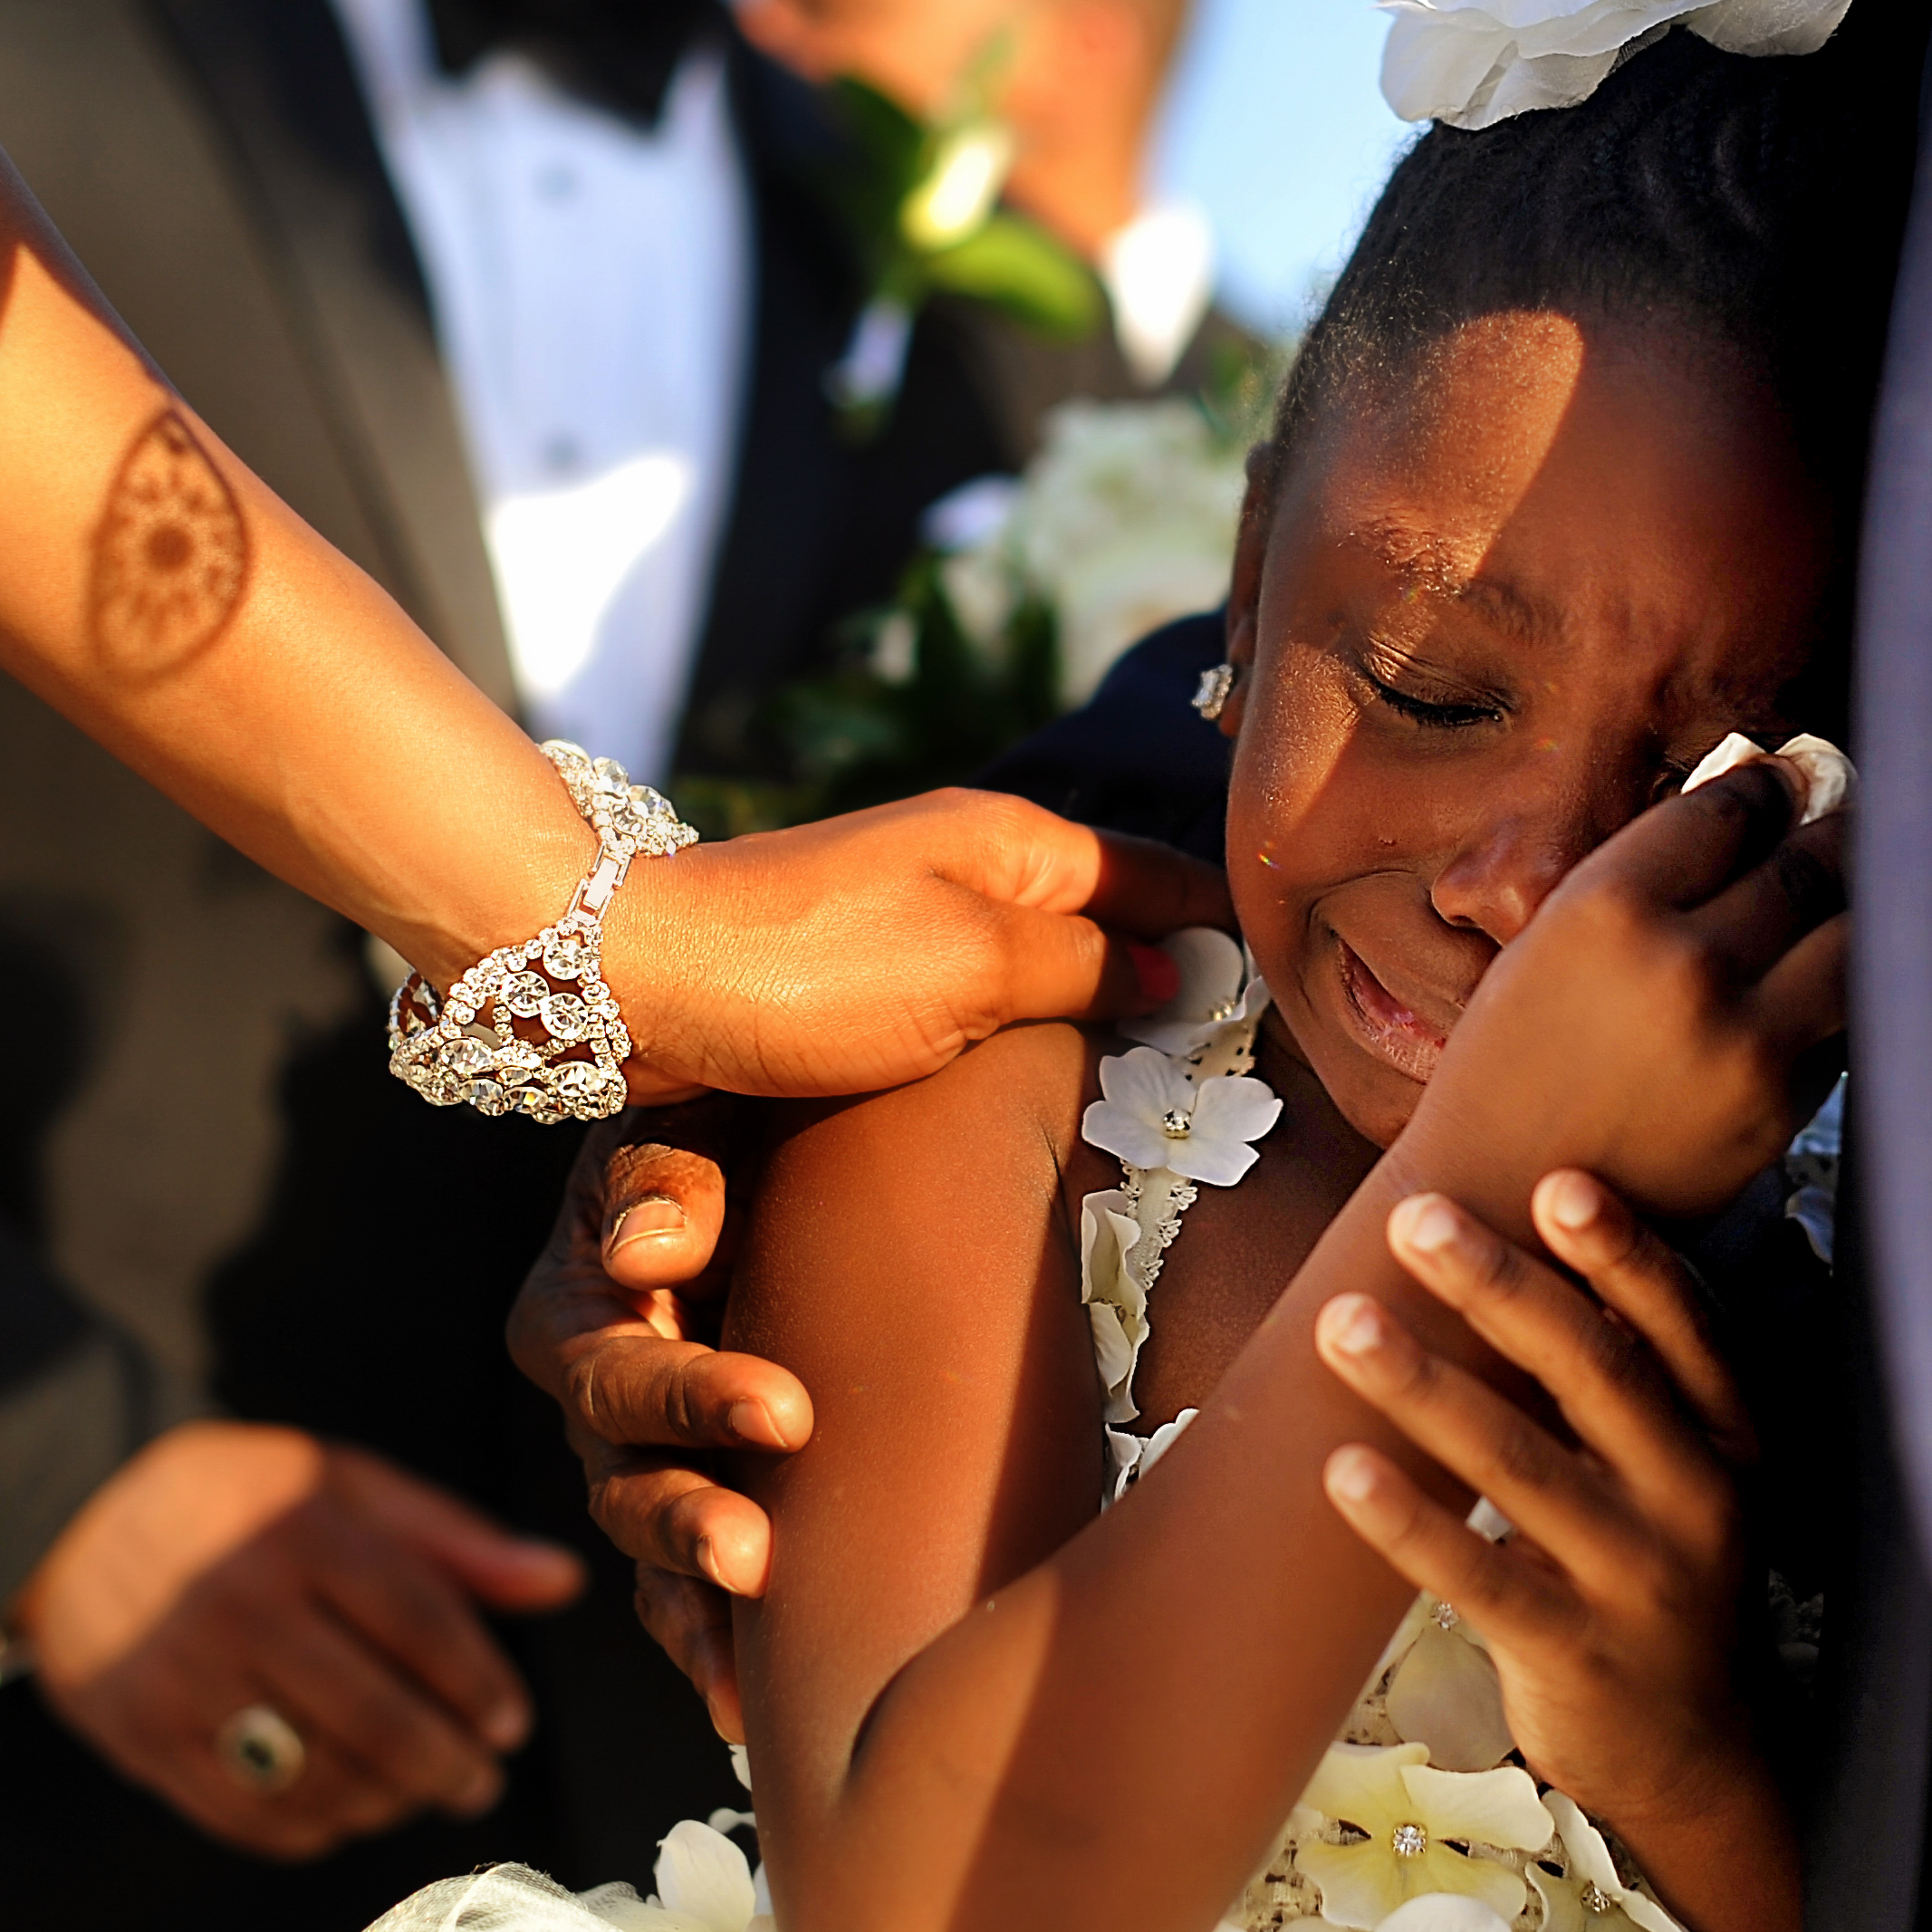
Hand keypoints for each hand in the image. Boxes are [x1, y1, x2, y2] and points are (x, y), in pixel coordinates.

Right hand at [13, 1421, 583, 1860]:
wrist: (68, 1514)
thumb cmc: (236, 1498)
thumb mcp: (343, 1485)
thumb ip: (453, 1540)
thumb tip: (565, 1581)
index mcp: (301, 1531)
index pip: (421, 1625)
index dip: (481, 1685)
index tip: (512, 1723)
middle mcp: (239, 1605)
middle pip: (376, 1716)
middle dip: (447, 1765)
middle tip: (481, 1780)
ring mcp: (184, 1678)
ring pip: (314, 1774)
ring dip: (387, 1801)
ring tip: (419, 1793)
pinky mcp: (141, 1735)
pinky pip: (244, 1812)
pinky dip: (310, 1828)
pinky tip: (346, 1812)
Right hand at [507, 1110, 812, 1739]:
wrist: (783, 1141)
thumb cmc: (738, 1108)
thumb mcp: (691, 1106)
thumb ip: (668, 1167)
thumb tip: (650, 1252)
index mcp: (578, 1290)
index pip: (615, 1364)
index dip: (693, 1396)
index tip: (788, 1415)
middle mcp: (591, 1386)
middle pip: (621, 1474)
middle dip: (687, 1521)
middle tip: (754, 1560)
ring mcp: (631, 1456)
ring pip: (644, 1546)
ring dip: (692, 1604)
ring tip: (745, 1666)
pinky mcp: (682, 1498)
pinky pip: (676, 1590)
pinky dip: (705, 1645)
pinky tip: (742, 1713)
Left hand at [598, 791, 1228, 1102]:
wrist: (637, 981)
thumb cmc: (811, 968)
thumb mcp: (977, 966)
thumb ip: (1089, 964)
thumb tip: (1176, 971)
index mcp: (1018, 841)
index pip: (1163, 874)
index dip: (1229, 924)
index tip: (1294, 990)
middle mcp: (973, 868)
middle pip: (1110, 919)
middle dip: (1175, 974)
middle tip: (1245, 1062)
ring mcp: (918, 922)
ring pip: (1044, 966)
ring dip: (1099, 1012)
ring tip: (1165, 1087)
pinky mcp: (866, 979)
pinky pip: (980, 1004)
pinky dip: (1028, 1037)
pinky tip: (1047, 1090)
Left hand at [1314, 1173, 1802, 1931]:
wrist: (1698, 1755)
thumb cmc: (1660, 1572)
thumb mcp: (1681, 1471)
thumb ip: (1624, 1375)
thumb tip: (1523, 1241)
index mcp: (1728, 1437)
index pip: (1682, 1328)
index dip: (1622, 1256)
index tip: (1555, 1185)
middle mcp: (1697, 1498)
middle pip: (1593, 1374)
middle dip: (1501, 1289)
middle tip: (1414, 1220)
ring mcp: (1637, 1580)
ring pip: (1522, 1465)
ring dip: (1426, 1386)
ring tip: (1343, 1322)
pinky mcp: (1573, 1653)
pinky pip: (1477, 1578)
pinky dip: (1408, 1522)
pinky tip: (1340, 1471)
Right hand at [1396, 760, 1845, 1215]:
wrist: (1500, 1209)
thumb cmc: (1507, 1074)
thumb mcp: (1544, 947)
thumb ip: (1641, 881)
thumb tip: (1745, 814)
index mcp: (1607, 906)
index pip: (1731, 806)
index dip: (1768, 788)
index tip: (1784, 785)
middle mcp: (1683, 961)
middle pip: (1807, 858)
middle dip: (1834, 829)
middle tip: (1844, 817)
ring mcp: (1743, 1034)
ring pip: (1855, 931)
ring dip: (1866, 901)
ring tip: (1862, 888)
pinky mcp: (1780, 1101)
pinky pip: (1845, 1016)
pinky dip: (1852, 986)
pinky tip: (1837, 971)